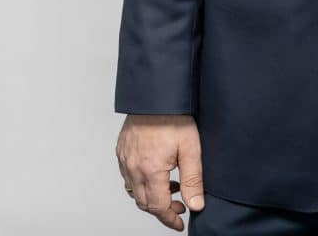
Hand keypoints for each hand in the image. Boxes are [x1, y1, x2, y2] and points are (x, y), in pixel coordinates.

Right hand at [116, 114, 204, 230]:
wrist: (154, 95)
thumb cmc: (174, 118)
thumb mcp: (191, 149)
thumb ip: (193, 179)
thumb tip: (196, 205)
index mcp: (150, 171)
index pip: (157, 207)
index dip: (169, 218)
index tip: (180, 223)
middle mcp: (133, 168)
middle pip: (144, 202)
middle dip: (162, 210)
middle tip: (180, 208)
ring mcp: (125, 160)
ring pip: (135, 191)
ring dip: (152, 197)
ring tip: (173, 190)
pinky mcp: (122, 152)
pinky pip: (128, 177)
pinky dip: (142, 183)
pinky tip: (158, 175)